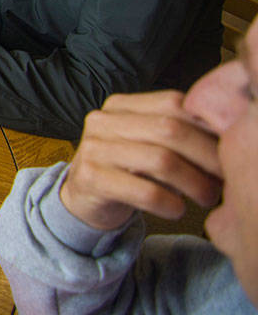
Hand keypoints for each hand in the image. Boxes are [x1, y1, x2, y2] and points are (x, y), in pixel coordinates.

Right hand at [59, 90, 222, 230]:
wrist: (82, 198)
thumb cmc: (126, 170)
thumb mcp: (148, 144)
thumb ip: (178, 134)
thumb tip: (228, 140)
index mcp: (121, 106)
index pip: (174, 103)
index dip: (208, 126)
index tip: (231, 150)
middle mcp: (103, 121)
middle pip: (170, 130)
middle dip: (208, 157)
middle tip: (226, 180)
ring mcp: (93, 148)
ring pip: (161, 160)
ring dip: (195, 183)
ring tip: (207, 198)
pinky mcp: (90, 178)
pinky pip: (144, 191)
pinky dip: (170, 203)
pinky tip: (177, 210)